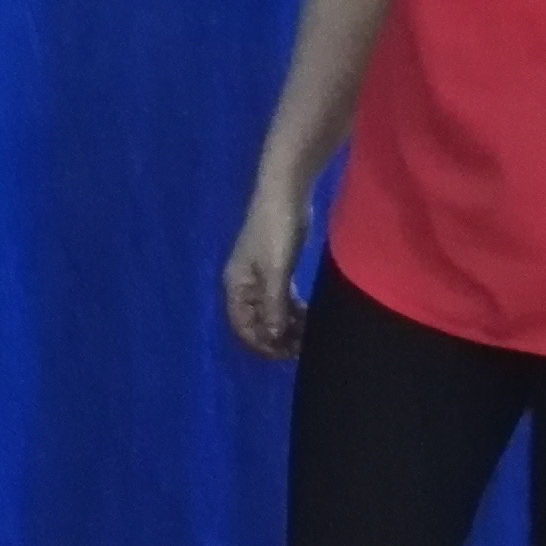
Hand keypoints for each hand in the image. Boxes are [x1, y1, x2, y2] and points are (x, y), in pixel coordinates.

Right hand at [222, 194, 311, 359]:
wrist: (285, 192)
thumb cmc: (277, 231)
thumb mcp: (277, 271)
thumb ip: (274, 305)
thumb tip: (274, 336)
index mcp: (236, 285)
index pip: (243, 326)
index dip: (262, 343)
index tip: (287, 353)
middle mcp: (243, 284)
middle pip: (256, 321)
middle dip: (276, 337)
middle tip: (303, 347)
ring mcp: (259, 276)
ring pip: (270, 311)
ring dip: (287, 325)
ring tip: (309, 334)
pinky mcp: (275, 268)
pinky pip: (280, 298)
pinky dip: (292, 310)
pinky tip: (309, 315)